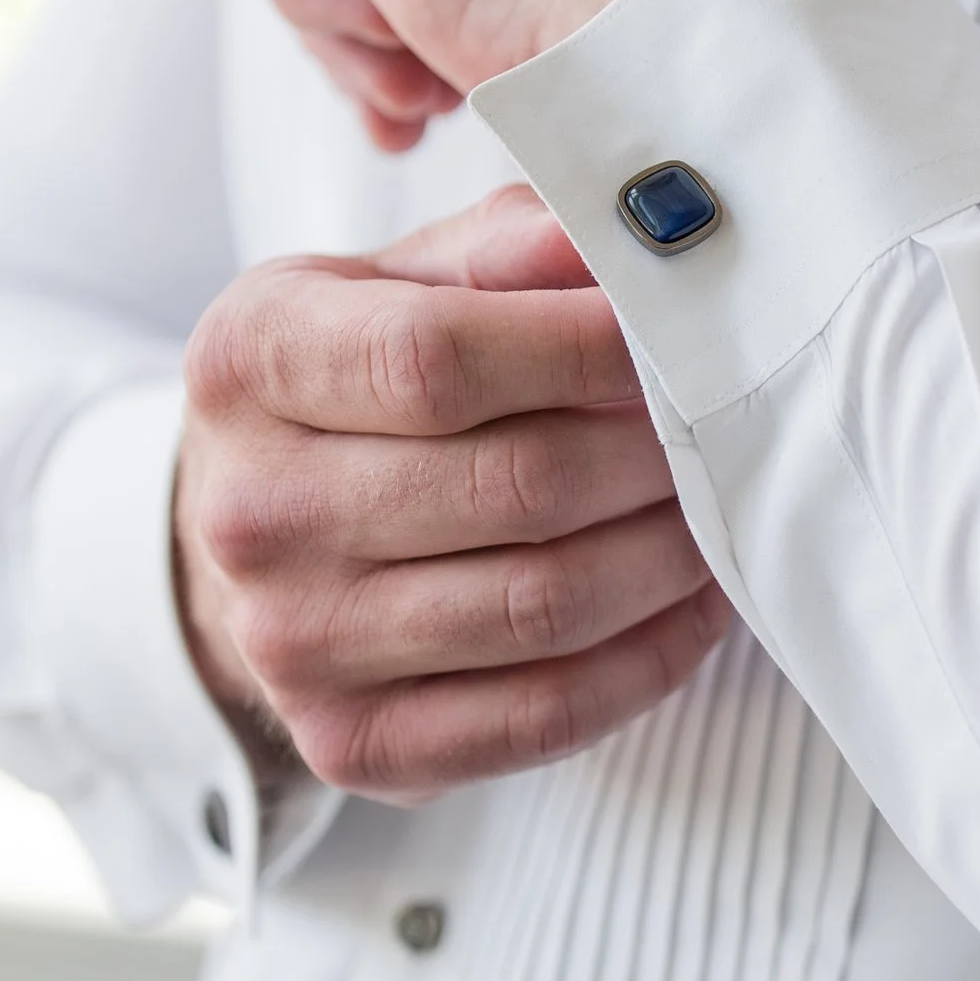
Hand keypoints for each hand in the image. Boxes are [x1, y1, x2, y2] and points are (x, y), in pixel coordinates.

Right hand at [174, 187, 733, 803]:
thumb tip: (630, 236)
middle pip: (514, 486)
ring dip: (672, 555)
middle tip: (728, 420)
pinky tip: (693, 602)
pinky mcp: (354, 744)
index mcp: (251, 361)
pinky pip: (546, 714)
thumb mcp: (397, 281)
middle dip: (653, 451)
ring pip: (546, 606)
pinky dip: (651, 659)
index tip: (676, 331)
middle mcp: (251, 512)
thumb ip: (508, 250)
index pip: (438, 359)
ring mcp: (292, 644)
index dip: (586, 348)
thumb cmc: (355, 387)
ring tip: (724, 502)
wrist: (255, 532)